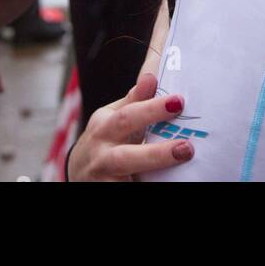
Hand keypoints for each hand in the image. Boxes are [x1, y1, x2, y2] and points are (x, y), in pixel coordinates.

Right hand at [68, 73, 194, 180]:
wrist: (78, 174)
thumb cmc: (106, 141)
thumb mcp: (114, 118)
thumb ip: (135, 100)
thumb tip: (152, 75)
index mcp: (104, 125)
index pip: (128, 114)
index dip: (152, 108)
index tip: (178, 102)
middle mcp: (101, 150)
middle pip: (125, 146)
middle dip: (155, 146)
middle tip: (186, 144)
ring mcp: (103, 174)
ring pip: (125, 167)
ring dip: (154, 162)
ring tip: (183, 155)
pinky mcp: (108, 189)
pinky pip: (125, 186)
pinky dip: (142, 183)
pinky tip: (169, 181)